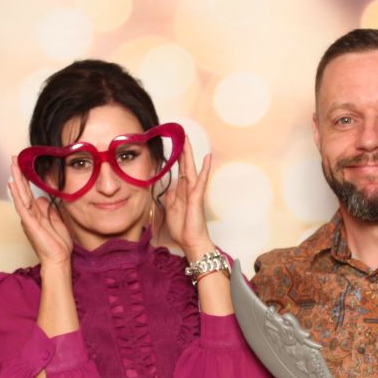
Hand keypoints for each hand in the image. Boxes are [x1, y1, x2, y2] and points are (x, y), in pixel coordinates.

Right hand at [8, 158, 72, 266]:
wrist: (59, 260)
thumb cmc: (58, 244)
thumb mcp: (57, 221)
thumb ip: (50, 209)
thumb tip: (42, 198)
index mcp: (36, 214)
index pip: (29, 192)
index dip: (26, 178)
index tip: (23, 164)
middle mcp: (29, 215)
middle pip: (22, 190)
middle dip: (18, 173)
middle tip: (14, 158)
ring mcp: (28, 219)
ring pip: (20, 195)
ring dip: (16, 179)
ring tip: (13, 165)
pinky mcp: (29, 224)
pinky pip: (22, 207)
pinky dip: (17, 195)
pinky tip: (12, 184)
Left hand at [162, 136, 214, 258]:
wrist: (190, 241)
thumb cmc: (183, 228)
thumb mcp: (171, 210)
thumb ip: (171, 197)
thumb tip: (170, 187)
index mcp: (181, 192)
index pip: (179, 171)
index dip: (177, 158)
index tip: (175, 146)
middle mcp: (188, 189)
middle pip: (185, 166)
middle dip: (183, 151)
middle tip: (182, 135)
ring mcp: (193, 192)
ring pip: (191, 169)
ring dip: (189, 154)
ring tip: (188, 140)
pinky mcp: (197, 197)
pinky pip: (201, 180)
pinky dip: (204, 169)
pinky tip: (207, 157)